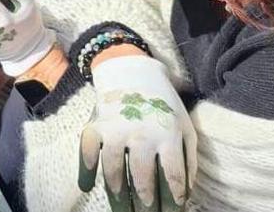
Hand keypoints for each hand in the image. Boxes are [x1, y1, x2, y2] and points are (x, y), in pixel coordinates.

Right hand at [80, 55, 196, 211]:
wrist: (133, 74)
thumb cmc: (163, 107)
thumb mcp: (185, 129)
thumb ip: (188, 160)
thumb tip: (184, 192)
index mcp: (168, 136)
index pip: (172, 179)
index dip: (172, 202)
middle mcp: (141, 135)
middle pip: (143, 180)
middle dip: (145, 206)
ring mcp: (115, 130)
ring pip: (114, 172)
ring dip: (118, 197)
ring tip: (122, 211)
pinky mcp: (95, 126)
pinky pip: (87, 153)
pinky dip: (85, 171)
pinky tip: (87, 186)